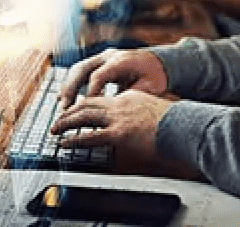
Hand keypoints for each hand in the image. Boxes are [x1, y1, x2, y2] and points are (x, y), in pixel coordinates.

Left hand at [51, 90, 172, 159]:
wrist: (184, 126)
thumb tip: (135, 127)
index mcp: (130, 97)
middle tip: (58, 117)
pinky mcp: (119, 133)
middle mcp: (121, 103)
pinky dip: (74, 139)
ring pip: (84, 115)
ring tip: (55, 128)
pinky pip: (90, 136)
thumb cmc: (175, 123)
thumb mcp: (154, 112)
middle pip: (88, 103)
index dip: (86, 104)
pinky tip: (65, 142)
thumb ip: (140, 115)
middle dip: (70, 110)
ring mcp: (119, 117)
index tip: (77, 109)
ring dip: (66, 121)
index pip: (102, 99)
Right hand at [58, 48, 168, 108]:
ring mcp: (103, 58)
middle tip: (64, 109)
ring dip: (68, 87)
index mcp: (121, 61)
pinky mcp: (99, 63)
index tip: (83, 109)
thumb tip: (114, 110)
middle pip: (82, 68)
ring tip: (62, 107)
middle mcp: (109, 56)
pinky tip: (66, 99)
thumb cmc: (156, 77)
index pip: (98, 76)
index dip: (89, 93)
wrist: (160, 62)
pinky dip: (72, 84)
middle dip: (70, 89)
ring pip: (78, 69)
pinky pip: (81, 71)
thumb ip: (131, 96)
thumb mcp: (149, 88)